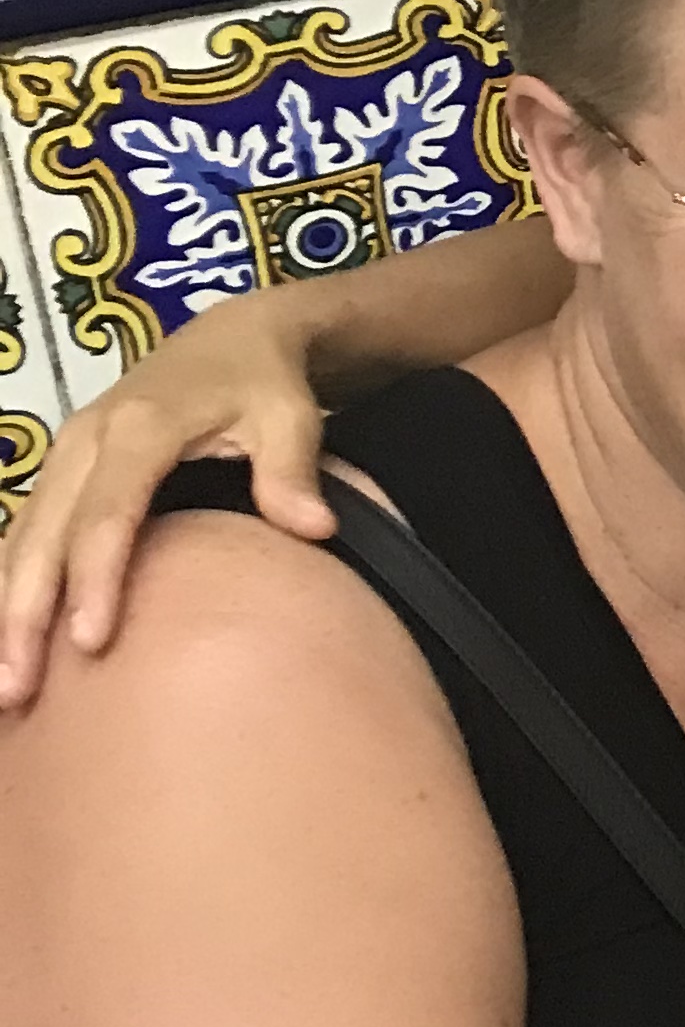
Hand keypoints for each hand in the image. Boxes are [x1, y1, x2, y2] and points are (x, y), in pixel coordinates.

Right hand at [0, 294, 334, 712]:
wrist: (232, 336)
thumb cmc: (265, 382)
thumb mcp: (291, 414)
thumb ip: (293, 470)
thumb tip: (312, 529)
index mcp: (139, 429)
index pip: (107, 517)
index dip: (95, 580)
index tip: (90, 644)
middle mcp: (84, 442)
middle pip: (42, 538)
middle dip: (22, 616)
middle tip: (16, 690)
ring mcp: (64, 456)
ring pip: (19, 540)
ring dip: (3, 611)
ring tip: (4, 689)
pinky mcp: (60, 471)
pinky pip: (21, 535)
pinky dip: (5, 585)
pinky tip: (2, 640)